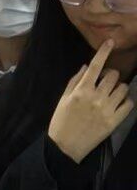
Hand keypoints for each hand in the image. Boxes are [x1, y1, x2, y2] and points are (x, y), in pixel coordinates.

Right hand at [49, 40, 134, 162]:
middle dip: (110, 76)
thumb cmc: (61, 122)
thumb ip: (74, 82)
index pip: (95, 66)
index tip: (110, 42)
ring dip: (118, 88)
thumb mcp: (62, 100)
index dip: (104, 52)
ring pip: (123, 87)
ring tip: (111, 95)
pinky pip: (129, 103)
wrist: (65, 147)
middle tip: (104, 83)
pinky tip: (116, 105)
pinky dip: (125, 101)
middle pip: (113, 75)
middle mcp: (96, 97)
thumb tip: (86, 67)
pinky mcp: (115, 120)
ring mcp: (107, 109)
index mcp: (81, 91)